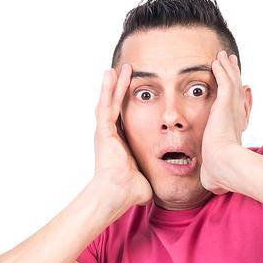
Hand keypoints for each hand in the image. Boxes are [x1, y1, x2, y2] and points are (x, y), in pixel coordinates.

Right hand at [92, 64, 152, 210]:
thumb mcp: (144, 179)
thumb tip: (159, 185)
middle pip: (116, 107)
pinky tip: (110, 74)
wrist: (116, 194)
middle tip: (126, 74)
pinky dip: (107, 89)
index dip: (127, 107)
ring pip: (110, 102)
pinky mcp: (104, 131)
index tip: (134, 95)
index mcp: (119, 146)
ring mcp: (105, 133)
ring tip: (117, 68)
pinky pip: (106, 105)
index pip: (124, 121)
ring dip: (114, 85)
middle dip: (120, 90)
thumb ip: (150, 176)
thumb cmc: (129, 192)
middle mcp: (110, 137)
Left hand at [199, 50, 247, 193]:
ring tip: (222, 56)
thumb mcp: (216, 173)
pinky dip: (221, 69)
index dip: (236, 98)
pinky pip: (224, 80)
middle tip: (231, 63)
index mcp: (235, 130)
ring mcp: (232, 109)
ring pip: (231, 82)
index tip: (236, 91)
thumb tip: (213, 189)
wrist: (224, 165)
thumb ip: (214, 176)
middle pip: (236, 91)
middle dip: (233, 76)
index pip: (237, 110)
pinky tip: (216, 60)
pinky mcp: (226, 103)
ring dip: (227, 68)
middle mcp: (237, 116)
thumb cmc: (221, 174)